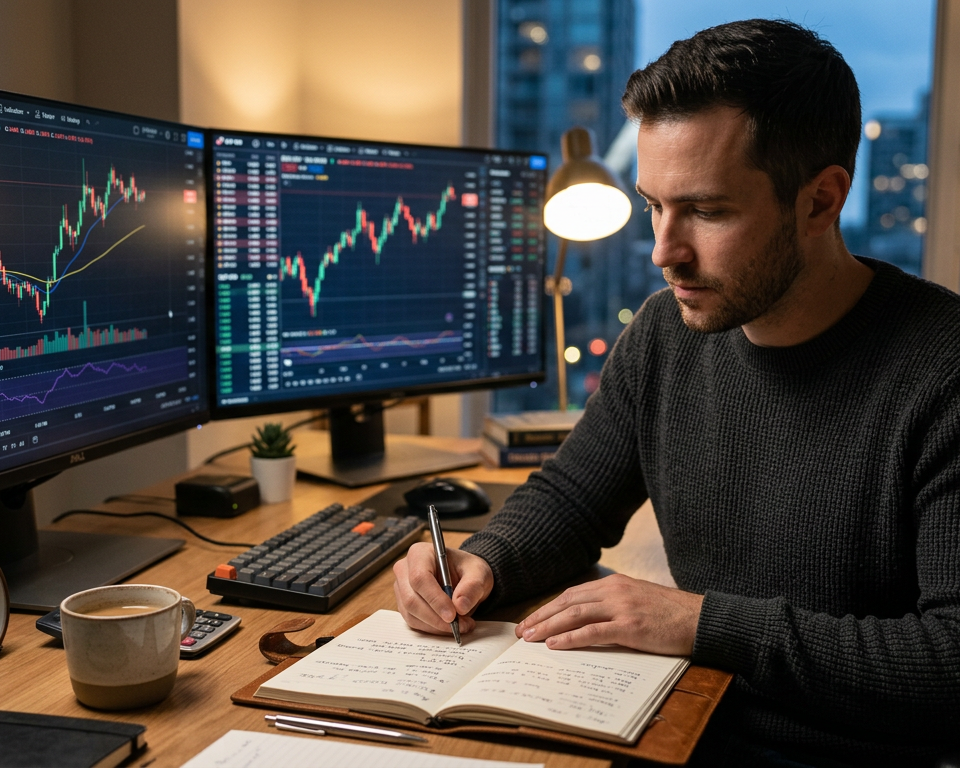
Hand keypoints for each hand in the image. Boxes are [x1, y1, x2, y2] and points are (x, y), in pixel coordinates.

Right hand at [393, 542, 493, 636]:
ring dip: (436, 625)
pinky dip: (432, 628)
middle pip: (412, 599)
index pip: (420, 578)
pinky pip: (413, 622)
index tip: (452, 615)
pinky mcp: (404, 605)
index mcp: (420, 553)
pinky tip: (449, 626)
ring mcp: (401, 588)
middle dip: (436, 617)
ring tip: (461, 625)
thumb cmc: (468, 570)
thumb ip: (472, 586)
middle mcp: (405, 570)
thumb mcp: (478, 573)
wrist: (464, 578)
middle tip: (460, 625)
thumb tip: (460, 606)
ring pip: (412, 614)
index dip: (435, 599)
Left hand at [516, 574, 702, 655]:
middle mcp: (614, 591)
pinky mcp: (630, 626)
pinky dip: (571, 638)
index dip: (549, 607)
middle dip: (542, 617)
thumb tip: (587, 621)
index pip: (573, 594)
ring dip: (549, 627)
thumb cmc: (670, 614)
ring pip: (575, 615)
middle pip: (568, 602)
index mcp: (615, 583)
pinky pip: (593, 632)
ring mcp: (622, 607)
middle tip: (522, 631)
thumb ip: (613, 605)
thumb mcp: (637, 600)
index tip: (532, 619)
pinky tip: (556, 645)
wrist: (700, 618)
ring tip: (531, 639)